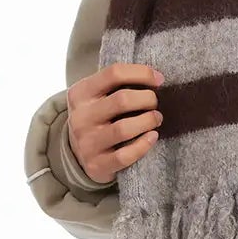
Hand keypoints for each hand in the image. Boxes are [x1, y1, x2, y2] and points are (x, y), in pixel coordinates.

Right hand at [66, 62, 165, 183]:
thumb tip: (155, 78)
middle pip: (122, 100)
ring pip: (124, 128)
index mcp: (80, 93)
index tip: (159, 79)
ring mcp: (87, 143)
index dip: (142, 73)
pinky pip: (125, 155)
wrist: (78, 155)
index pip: (114, 73)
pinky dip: (144, 145)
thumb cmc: (97, 119)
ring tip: (156, 119)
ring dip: (148, 121)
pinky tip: (152, 137)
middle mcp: (81, 117)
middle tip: (155, 103)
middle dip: (148, 99)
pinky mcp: (97, 165)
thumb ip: (117, 85)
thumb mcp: (97, 97)